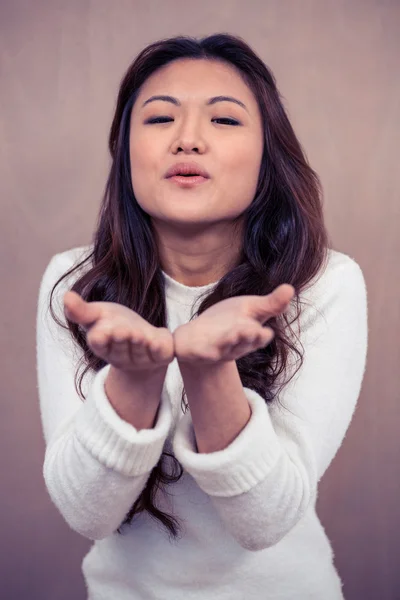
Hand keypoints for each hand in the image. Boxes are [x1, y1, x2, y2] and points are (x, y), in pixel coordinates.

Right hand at [63, 291, 173, 372]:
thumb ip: (82, 310)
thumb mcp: (98, 315)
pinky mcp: (161, 356)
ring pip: (140, 350)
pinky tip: (158, 340)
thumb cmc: (116, 324)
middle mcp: (121, 356)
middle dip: (121, 338)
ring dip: (139, 342)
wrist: (144, 341)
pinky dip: (160, 346)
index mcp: (103, 345)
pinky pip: (161, 353)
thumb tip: (66, 296)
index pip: (99, 343)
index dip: (101, 338)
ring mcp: (142, 359)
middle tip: (123, 330)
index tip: (101, 333)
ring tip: (139, 334)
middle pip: (120, 347)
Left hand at [173, 284, 294, 365]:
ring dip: (231, 340)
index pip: (260, 337)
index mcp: (251, 336)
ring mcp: (219, 349)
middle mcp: (237, 345)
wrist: (197, 338)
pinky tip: (204, 349)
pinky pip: (203, 352)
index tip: (266, 331)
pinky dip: (205, 351)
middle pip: (245, 342)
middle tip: (256, 332)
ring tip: (235, 332)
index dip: (262, 335)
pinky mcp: (201, 352)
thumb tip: (291, 288)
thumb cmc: (226, 322)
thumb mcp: (249, 310)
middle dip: (249, 337)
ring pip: (227, 346)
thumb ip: (270, 303)